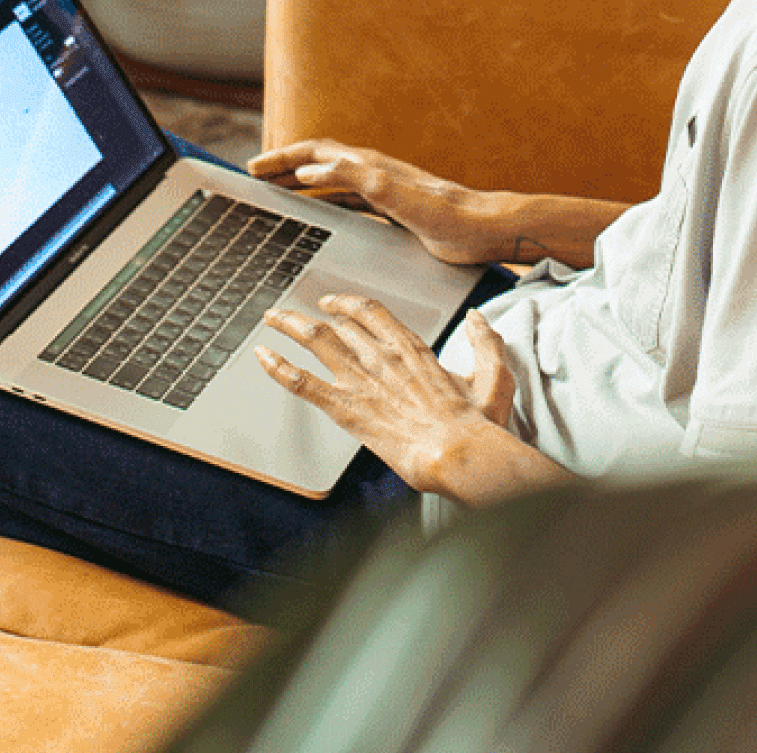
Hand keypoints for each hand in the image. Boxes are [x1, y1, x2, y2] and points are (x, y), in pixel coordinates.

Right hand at [249, 140, 492, 266]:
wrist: (483, 229)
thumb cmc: (448, 216)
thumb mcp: (397, 197)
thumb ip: (355, 180)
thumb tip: (312, 170)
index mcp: (371, 166)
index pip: (316, 153)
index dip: (283, 158)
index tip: (254, 167)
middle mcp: (374, 173)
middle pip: (319, 162)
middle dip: (285, 166)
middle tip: (255, 176)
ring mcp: (382, 190)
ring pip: (331, 180)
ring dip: (302, 182)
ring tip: (277, 191)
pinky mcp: (392, 209)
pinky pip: (347, 200)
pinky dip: (324, 201)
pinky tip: (318, 214)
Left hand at [256, 296, 520, 495]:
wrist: (457, 454)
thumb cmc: (476, 424)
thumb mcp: (494, 377)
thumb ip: (487, 343)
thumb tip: (479, 320)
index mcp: (411, 347)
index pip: (370, 311)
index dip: (346, 303)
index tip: (332, 303)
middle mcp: (381, 356)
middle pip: (336, 322)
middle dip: (308, 313)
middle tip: (290, 312)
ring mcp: (362, 379)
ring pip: (316, 340)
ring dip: (289, 326)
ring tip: (270, 319)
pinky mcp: (347, 408)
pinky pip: (304, 382)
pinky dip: (279, 367)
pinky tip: (262, 357)